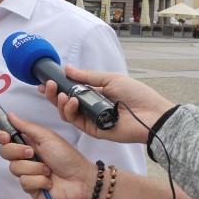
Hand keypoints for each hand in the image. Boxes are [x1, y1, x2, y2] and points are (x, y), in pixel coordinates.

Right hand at [0, 113, 94, 198]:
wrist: (82, 180)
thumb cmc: (68, 157)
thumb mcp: (47, 137)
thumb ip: (27, 126)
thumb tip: (11, 115)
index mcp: (28, 143)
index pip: (5, 139)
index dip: (1, 137)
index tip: (5, 137)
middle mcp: (25, 158)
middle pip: (5, 153)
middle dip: (18, 152)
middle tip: (32, 152)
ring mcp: (27, 174)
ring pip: (15, 169)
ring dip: (34, 168)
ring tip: (49, 170)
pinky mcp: (30, 188)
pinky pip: (25, 183)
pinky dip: (39, 180)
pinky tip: (49, 181)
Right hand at [39, 66, 174, 142]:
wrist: (153, 115)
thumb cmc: (136, 95)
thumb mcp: (110, 79)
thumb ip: (87, 76)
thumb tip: (68, 69)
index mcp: (94, 94)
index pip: (70, 90)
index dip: (57, 87)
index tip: (45, 81)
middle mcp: (89, 107)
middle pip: (65, 102)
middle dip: (54, 94)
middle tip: (49, 85)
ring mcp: (90, 119)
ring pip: (67, 113)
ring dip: (60, 102)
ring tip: (63, 94)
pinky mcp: (93, 130)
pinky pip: (75, 122)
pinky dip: (70, 111)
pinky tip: (73, 102)